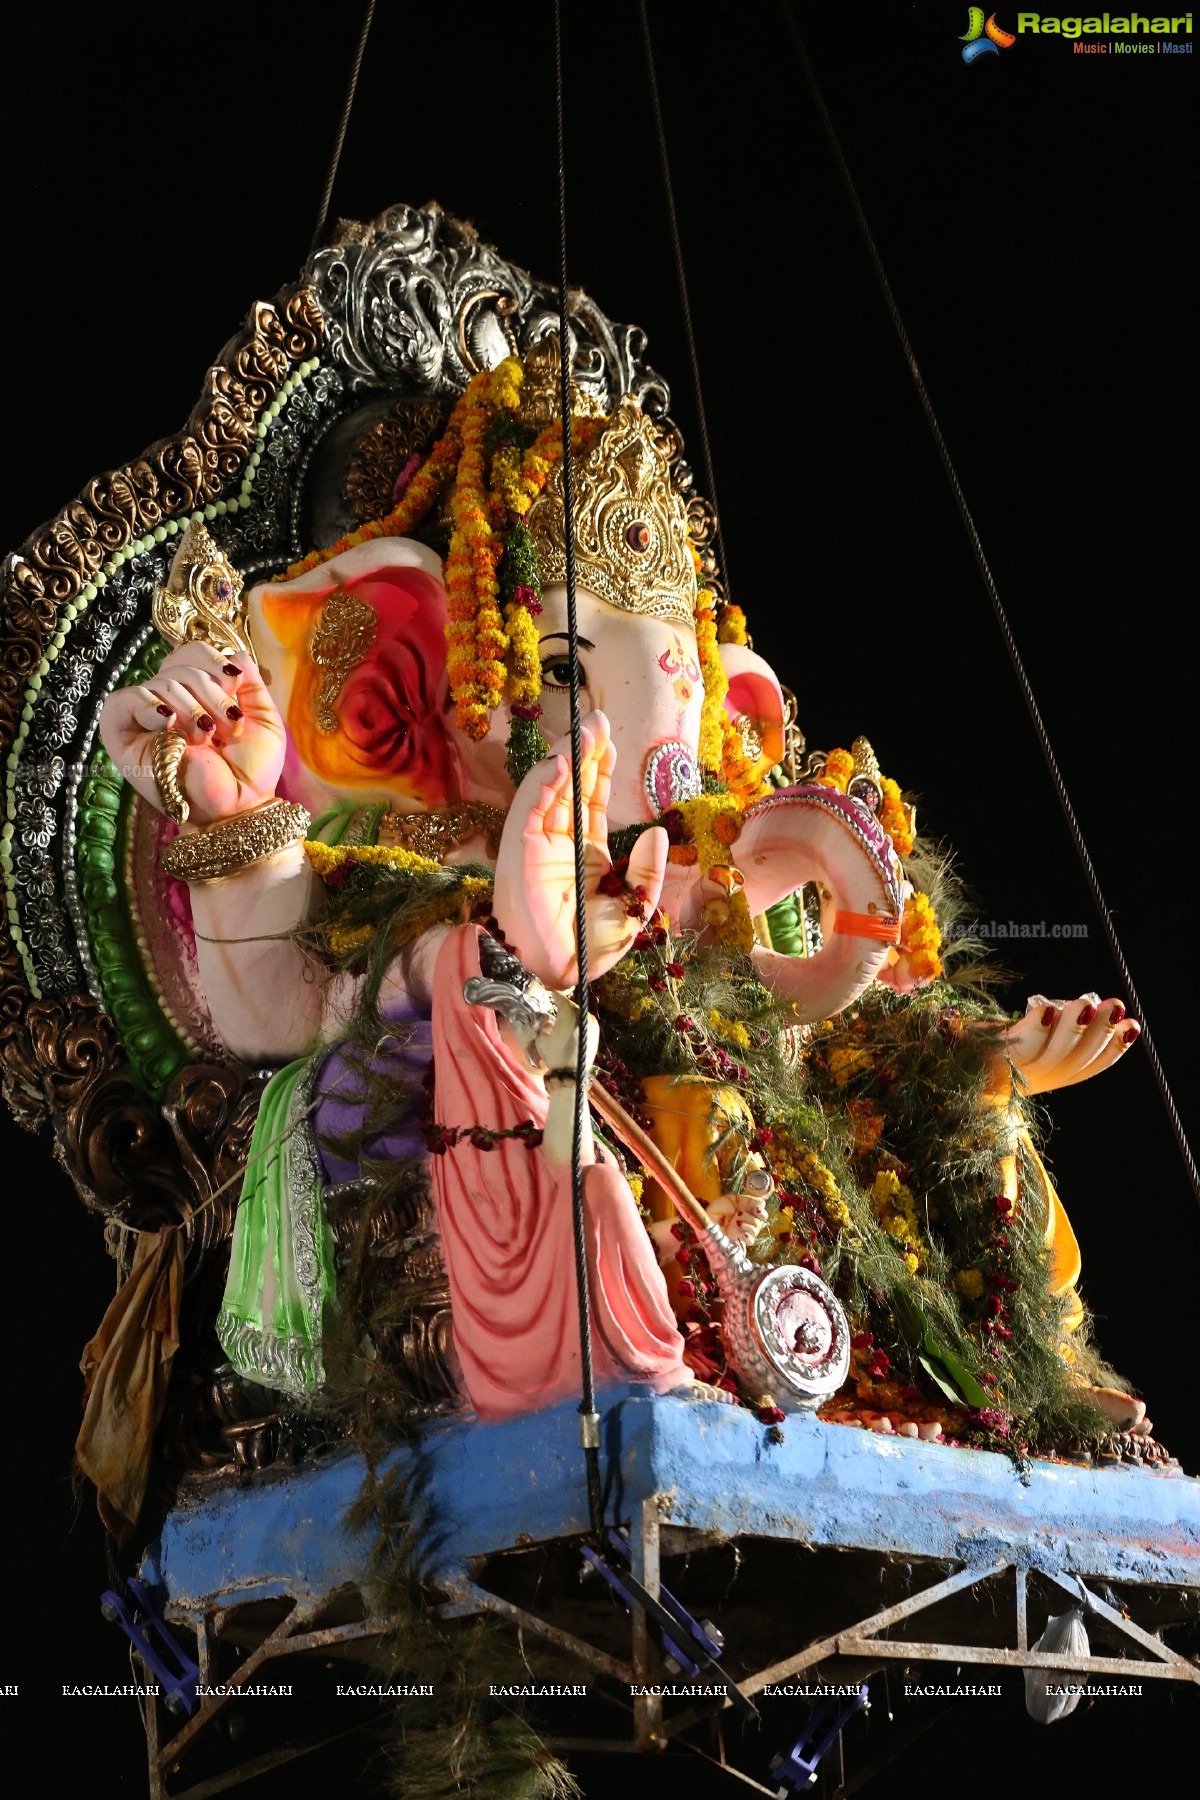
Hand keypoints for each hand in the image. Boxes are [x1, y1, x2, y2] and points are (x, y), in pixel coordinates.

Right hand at [98, 642, 286, 826]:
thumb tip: (232, 652)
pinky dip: (148, 704)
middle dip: (211, 693)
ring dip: (191, 707)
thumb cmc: (251, 768)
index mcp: (199, 691)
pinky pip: (124, 699)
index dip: (214, 661)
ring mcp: (147, 717)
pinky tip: (168, 723)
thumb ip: (250, 679)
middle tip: (226, 727)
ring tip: (205, 737)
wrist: (240, 806)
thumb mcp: (262, 716)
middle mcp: (170, 699)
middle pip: (179, 664)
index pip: (193, 652)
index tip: (235, 685)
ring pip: (162, 682)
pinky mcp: (123, 735)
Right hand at [493, 710, 666, 990]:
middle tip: (599, 718)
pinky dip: (543, 781)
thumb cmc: (588, 952)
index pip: (590, 803)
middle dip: (585, 752)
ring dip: (566, 758)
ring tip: (586, 729)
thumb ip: (646, 871)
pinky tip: (561, 759)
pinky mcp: (518, 851)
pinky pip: (531, 807)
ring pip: (550, 790)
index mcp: (584, 858)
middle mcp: (557, 846)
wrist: (556, 977)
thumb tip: (655, 830)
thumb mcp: (633, 909)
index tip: (611, 742)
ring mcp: (536, 846)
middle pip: (571, 788)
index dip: (600, 771)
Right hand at [536, 989, 600, 1085]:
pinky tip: (572, 1024)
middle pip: (572, 1005)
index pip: (562, 999)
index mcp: (569, 1015)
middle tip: (556, 1003)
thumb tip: (546, 1019)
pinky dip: (579, 1019)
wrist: (572, 1073)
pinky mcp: (596, 1031)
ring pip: (580, 1012)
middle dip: (563, 1004)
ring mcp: (592, 1024)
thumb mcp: (542, 1039)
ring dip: (572, 1012)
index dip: (555, 995)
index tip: (550, 992)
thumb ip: (543, 1024)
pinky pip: (585, 1020)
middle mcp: (582, 1016)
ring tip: (563, 1015)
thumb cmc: (555, 1056)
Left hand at [984, 993, 1139, 1096]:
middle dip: (1100, 1033)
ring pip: (1052, 1055)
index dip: (1114, 1049)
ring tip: (1085, 1003)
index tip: (1132, 1026)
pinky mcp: (992, 1058)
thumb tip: (1093, 1008)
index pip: (1089, 1067)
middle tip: (1114, 1005)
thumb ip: (1059, 1030)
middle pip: (1075, 1062)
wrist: (941, 1062)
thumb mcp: (1031, 1041)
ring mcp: (1015, 1072)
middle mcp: (1036, 1080)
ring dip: (1072, 1027)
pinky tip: (1047, 1010)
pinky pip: (1018, 1047)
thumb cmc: (987, 1046)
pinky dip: (1035, 1029)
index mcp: (1051, 1076)